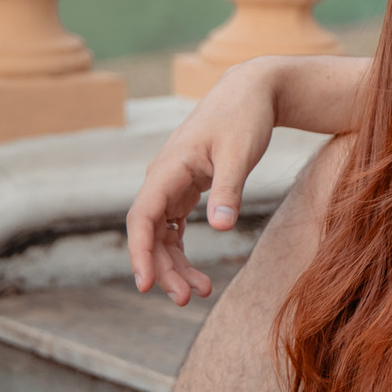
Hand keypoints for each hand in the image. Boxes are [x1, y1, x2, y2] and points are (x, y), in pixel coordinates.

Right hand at [124, 59, 280, 304]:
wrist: (251, 91)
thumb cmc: (244, 118)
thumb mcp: (239, 153)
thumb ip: (229, 189)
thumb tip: (220, 227)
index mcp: (167, 169)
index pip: (141, 217)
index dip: (139, 253)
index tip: (145, 285)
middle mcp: (162, 178)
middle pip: (149, 233)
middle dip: (163, 268)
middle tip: (185, 299)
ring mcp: (172, 184)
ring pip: (161, 234)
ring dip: (174, 265)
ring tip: (199, 293)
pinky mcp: (187, 188)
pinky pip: (174, 227)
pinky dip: (183, 251)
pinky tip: (198, 274)